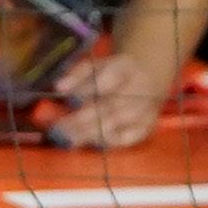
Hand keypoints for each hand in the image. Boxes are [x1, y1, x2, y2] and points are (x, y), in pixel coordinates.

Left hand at [48, 49, 168, 151]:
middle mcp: (139, 89)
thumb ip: (77, 74)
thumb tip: (59, 88)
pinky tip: (89, 143)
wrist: (148, 79)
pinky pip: (126, 139)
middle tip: (59, 128)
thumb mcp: (96, 65)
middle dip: (82, 119)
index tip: (64, 97)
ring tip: (68, 139)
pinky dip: (106, 142)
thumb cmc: (113, 74)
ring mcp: (145, 110)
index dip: (86, 89)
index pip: (107, 79)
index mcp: (125, 68)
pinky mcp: (146, 127)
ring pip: (117, 124)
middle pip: (110, 106)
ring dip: (90, 134)